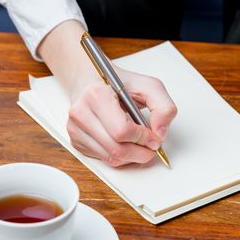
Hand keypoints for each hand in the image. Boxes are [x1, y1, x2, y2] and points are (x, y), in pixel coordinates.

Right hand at [38, 20, 176, 165]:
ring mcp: (75, 129)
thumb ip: (163, 107)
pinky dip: (120, 157)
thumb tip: (160, 133)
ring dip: (132, 157)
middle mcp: (81, 113)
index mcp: (96, 95)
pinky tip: (126, 143)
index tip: (154, 137)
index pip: (122, 131)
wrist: (90, 79)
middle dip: (141, 152)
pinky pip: (103, 159)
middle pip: (116, 149)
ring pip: (110, 158)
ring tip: (141, 145)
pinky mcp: (76, 140)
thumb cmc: (118, 83)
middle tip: (152, 147)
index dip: (143, 138)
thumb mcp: (148, 86)